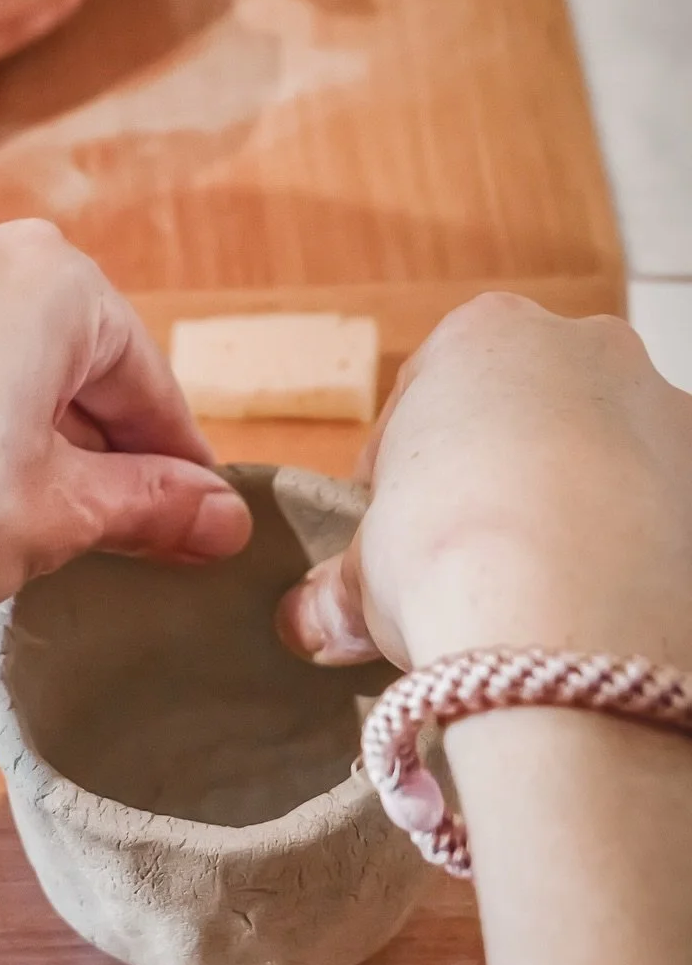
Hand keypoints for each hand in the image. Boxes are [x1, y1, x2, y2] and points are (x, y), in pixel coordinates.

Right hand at [276, 294, 691, 670]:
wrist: (572, 629)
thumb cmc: (451, 563)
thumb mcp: (367, 575)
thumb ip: (340, 588)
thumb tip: (308, 623)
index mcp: (486, 335)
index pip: (426, 393)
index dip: (398, 468)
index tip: (387, 529)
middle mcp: (590, 348)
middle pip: (525, 415)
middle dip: (493, 479)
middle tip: (461, 561)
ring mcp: (669, 410)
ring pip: (601, 460)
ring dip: (567, 512)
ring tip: (534, 599)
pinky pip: (657, 513)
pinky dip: (627, 550)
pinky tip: (593, 611)